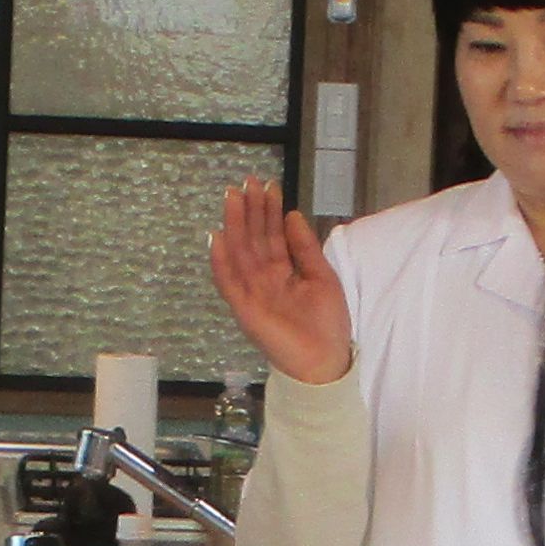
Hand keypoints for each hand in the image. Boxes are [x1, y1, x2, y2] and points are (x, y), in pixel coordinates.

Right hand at [208, 182, 354, 387]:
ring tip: (232, 197)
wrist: (324, 363)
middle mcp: (264, 281)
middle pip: (253, 240)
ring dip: (234, 225)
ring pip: (240, 254)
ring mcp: (252, 294)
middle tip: (247, 182)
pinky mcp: (245, 311)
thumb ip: (305, 248)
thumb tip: (292, 215)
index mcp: (283, 273)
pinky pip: (229, 283)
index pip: (272, 236)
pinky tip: (217, 238)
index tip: (268, 186)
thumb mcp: (322, 277)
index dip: (269, 211)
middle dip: (250, 210)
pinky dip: (221, 262)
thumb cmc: (327, 325)